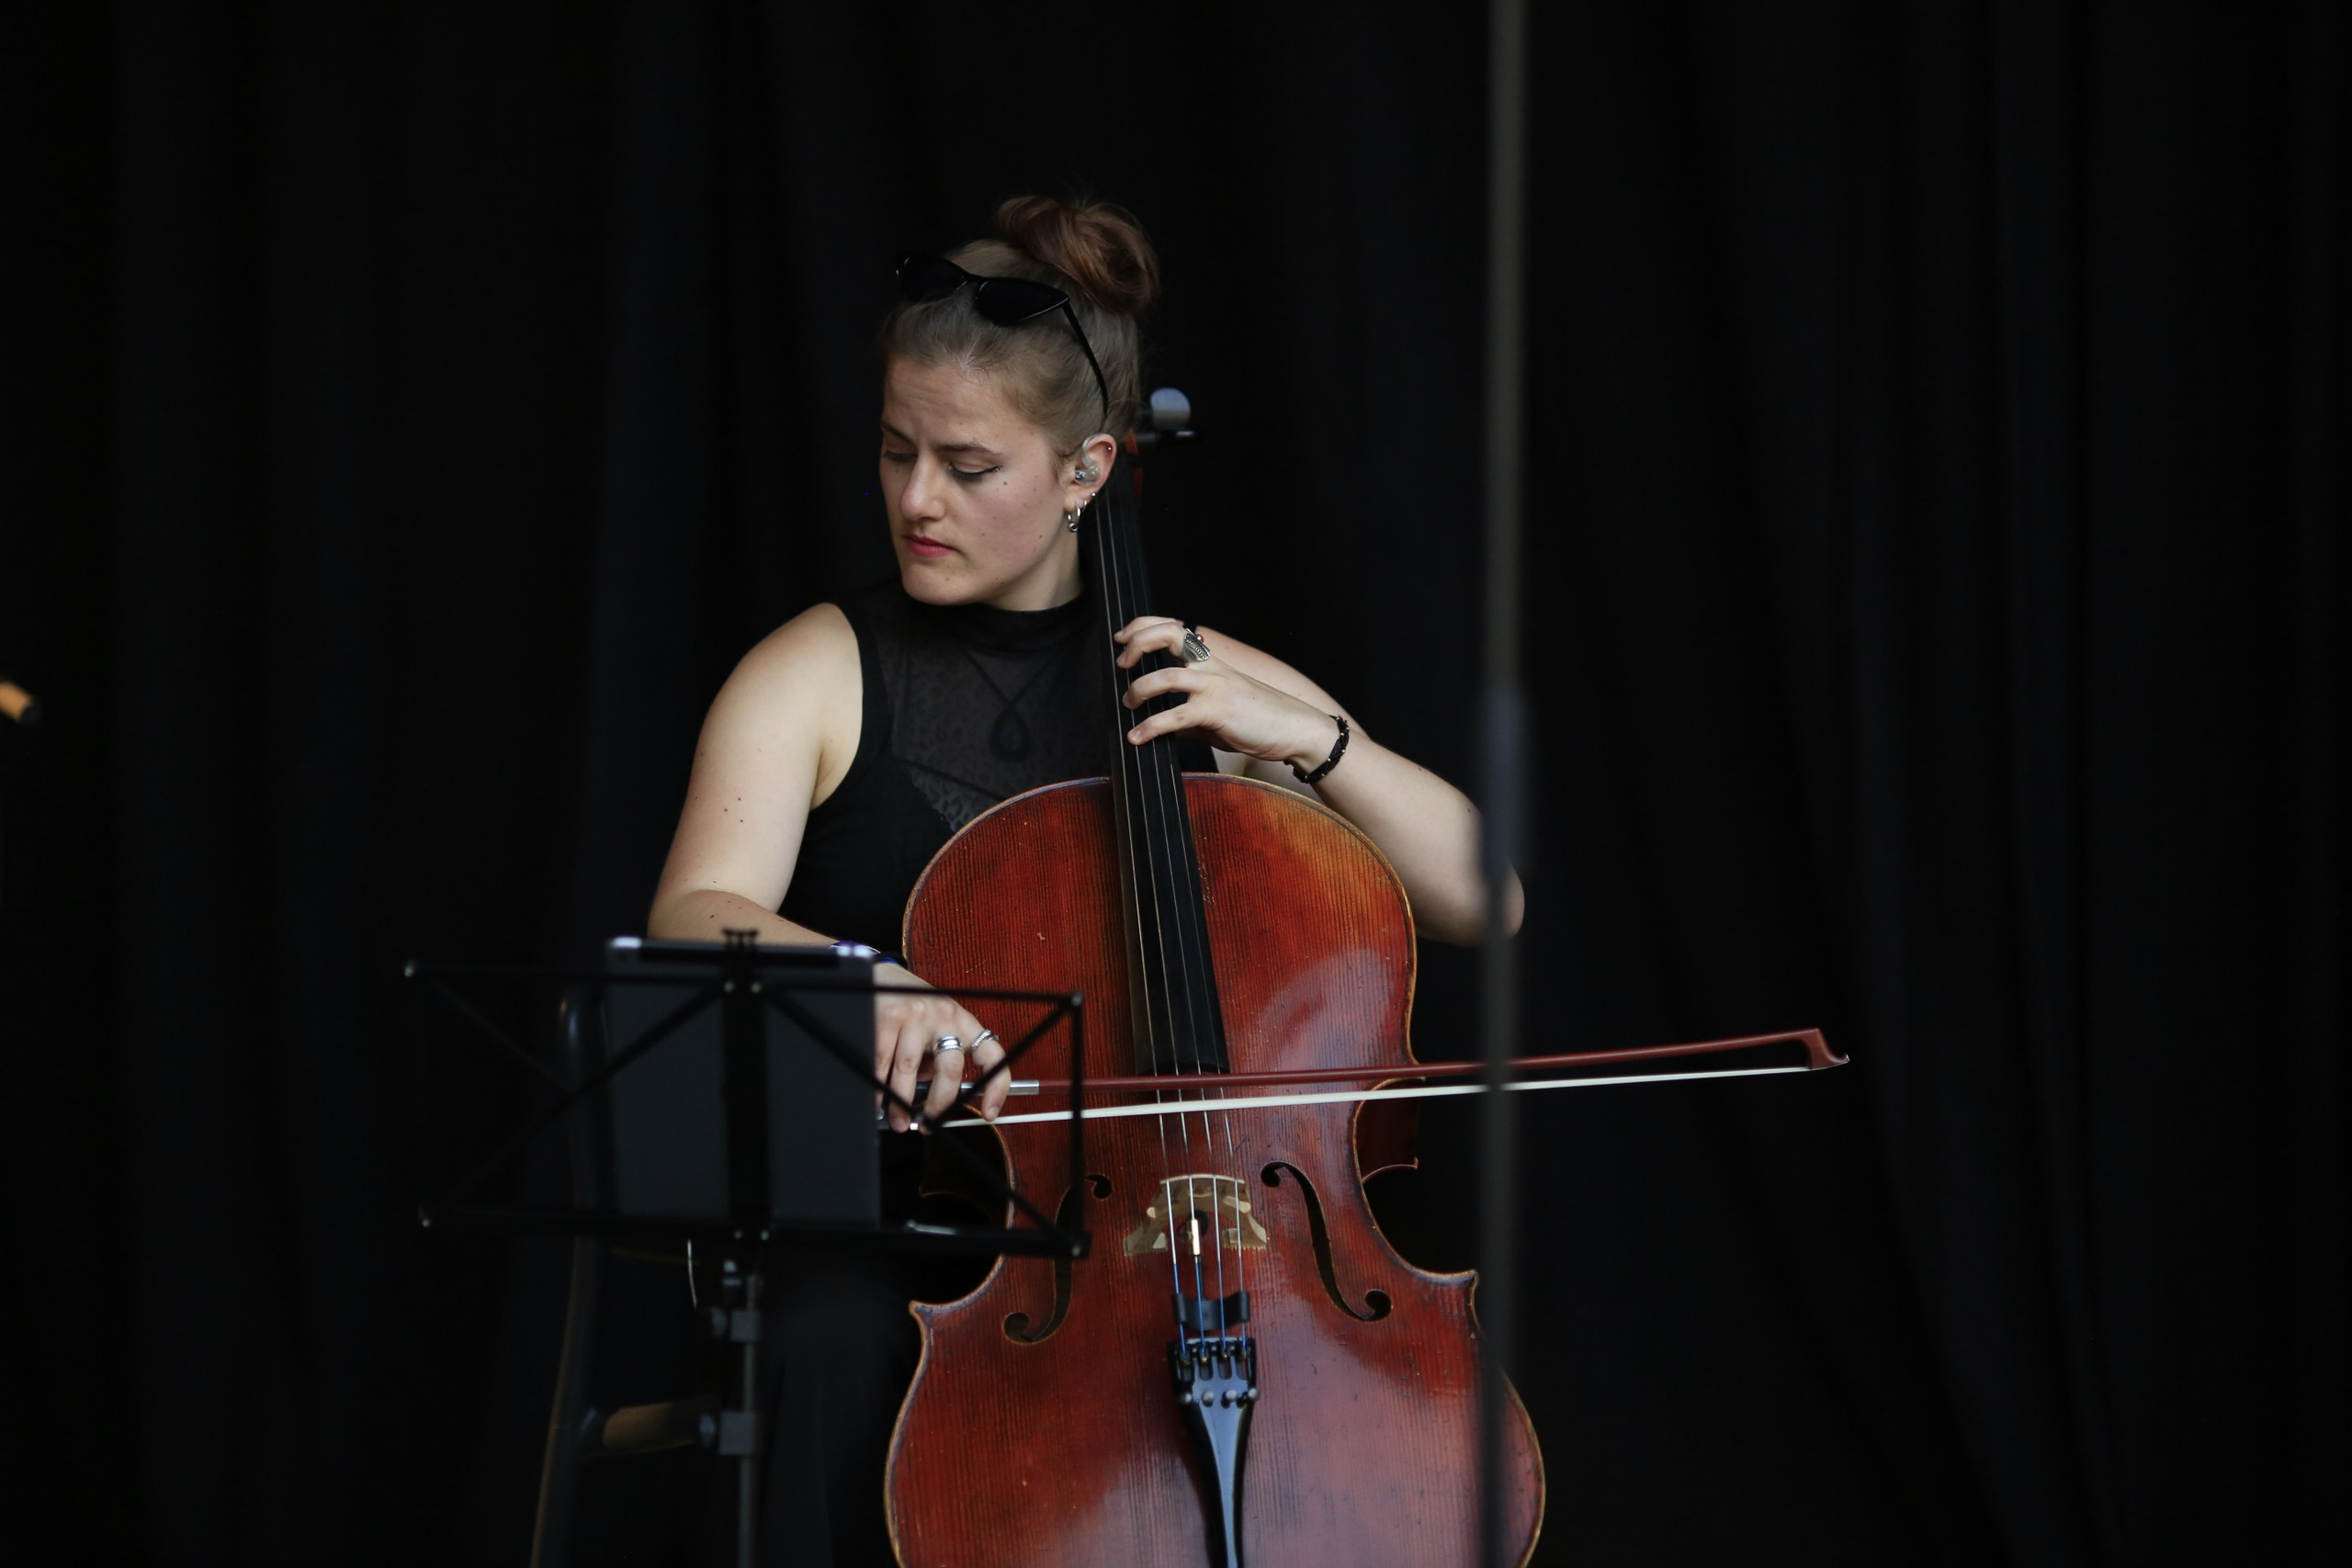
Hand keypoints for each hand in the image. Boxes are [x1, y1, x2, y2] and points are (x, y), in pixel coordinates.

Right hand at [873, 964, 1009, 1128]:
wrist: (882, 977)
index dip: (996, 1087)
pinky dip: (879, 1089)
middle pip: (950, 1070)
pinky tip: (878, 1102)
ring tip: (898, 1122)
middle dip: (938, 1105)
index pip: (991, 1055)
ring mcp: (916, 1015)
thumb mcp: (936, 1030)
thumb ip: (937, 1061)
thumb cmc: (913, 1011)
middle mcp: (944, 1016)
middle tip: (929, 1125)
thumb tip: (932, 1103)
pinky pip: (882, 1063)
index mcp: (964, 1021)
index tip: (990, 1114)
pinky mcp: (888, 1017)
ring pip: (909, 1071)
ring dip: (901, 1104)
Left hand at [1113, 617, 1340, 770]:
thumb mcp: (1215, 712)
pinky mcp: (1218, 712)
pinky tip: (1137, 738)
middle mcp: (1210, 666)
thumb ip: (1187, 714)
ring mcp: (1214, 687)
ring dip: (1139, 689)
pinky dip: (1151, 727)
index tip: (1123, 638)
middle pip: (1169, 634)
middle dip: (1138, 642)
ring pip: (1167, 676)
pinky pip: (1176, 717)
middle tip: (1122, 662)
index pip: (1173, 627)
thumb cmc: (1257, 720)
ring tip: (1128, 704)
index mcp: (1209, 661)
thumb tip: (1158, 726)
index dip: (1143, 627)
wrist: (1295, 729)